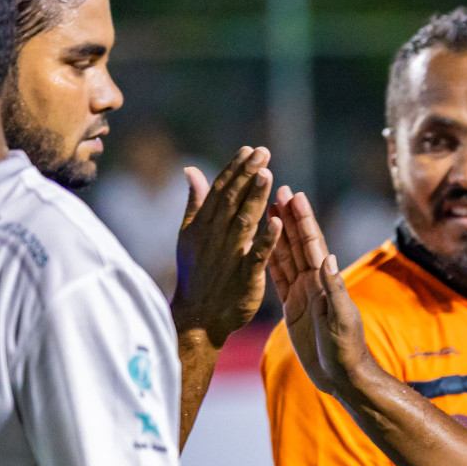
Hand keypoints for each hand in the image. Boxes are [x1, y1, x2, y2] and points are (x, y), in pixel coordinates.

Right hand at [172, 147, 282, 344]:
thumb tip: (191, 170)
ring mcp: (229, 255)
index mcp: (203, 224)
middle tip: (263, 151)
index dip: (235, 169)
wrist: (196, 316)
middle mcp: (215, 236)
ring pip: (244, 221)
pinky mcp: (244, 275)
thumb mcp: (189, 234)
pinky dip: (266, 238)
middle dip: (248, 175)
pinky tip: (277, 222)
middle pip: (233, 200)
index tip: (249, 149)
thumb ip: (195, 202)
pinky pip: (256, 254)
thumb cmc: (197, 273)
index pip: (221, 190)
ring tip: (267, 174)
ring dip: (256, 197)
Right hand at [266, 187, 371, 394]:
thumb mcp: (341, 319)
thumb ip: (334, 289)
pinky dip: (269, 260)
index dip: (304, 219)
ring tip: (267, 207)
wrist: (342, 375)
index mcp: (326, 282)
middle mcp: (314, 282)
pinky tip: (260, 244)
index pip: (313, 244)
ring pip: (286, 256)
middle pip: (298, 243)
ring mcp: (302, 293)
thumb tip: (328, 257)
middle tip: (277, 188)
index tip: (295, 194)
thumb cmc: (346, 349)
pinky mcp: (292, 307)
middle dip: (288, 216)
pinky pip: (277, 278)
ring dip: (278, 232)